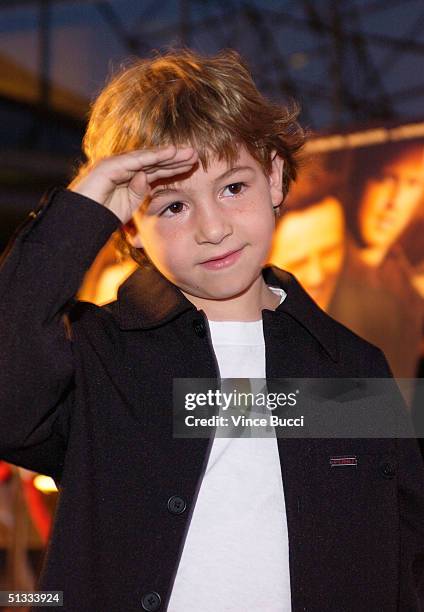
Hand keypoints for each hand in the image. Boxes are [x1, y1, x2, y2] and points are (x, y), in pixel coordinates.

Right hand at [67, 145, 197, 223]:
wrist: (79, 222)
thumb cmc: (101, 217)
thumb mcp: (128, 206)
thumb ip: (139, 192)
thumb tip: (147, 179)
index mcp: (129, 178)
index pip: (156, 170)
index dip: (174, 167)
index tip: (193, 166)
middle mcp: (123, 168)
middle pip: (155, 162)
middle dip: (176, 159)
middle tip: (196, 155)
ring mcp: (115, 165)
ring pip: (147, 158)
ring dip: (169, 155)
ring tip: (187, 152)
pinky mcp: (109, 166)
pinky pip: (135, 161)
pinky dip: (153, 156)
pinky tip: (170, 153)